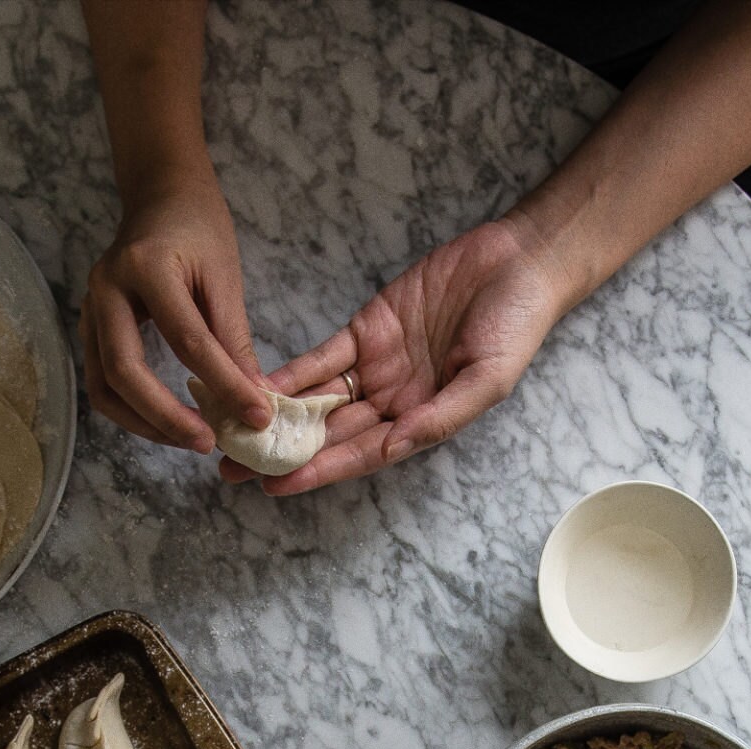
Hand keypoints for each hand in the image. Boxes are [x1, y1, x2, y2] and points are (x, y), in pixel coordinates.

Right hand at [80, 160, 269, 449]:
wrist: (160, 196)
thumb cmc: (198, 230)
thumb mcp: (225, 278)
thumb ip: (235, 341)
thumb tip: (254, 400)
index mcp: (146, 267)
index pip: (188, 341)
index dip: (225, 385)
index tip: (258, 416)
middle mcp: (106, 290)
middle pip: (125, 372)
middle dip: (168, 417)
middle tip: (209, 442)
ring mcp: (89, 310)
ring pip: (105, 387)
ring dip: (145, 423)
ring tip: (191, 439)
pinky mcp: (90, 329)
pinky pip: (104, 382)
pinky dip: (133, 411)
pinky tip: (168, 422)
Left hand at [223, 217, 566, 492]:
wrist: (518, 262)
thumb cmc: (516, 327)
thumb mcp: (486, 380)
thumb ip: (440, 416)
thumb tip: (394, 449)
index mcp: (420, 422)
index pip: (359, 455)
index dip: (317, 471)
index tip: (275, 484)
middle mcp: (393, 402)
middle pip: (328, 434)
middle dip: (283, 451)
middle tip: (233, 468)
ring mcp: (377, 367)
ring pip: (318, 399)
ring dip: (277, 414)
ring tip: (232, 429)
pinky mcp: (367, 329)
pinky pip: (323, 357)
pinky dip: (293, 372)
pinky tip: (259, 383)